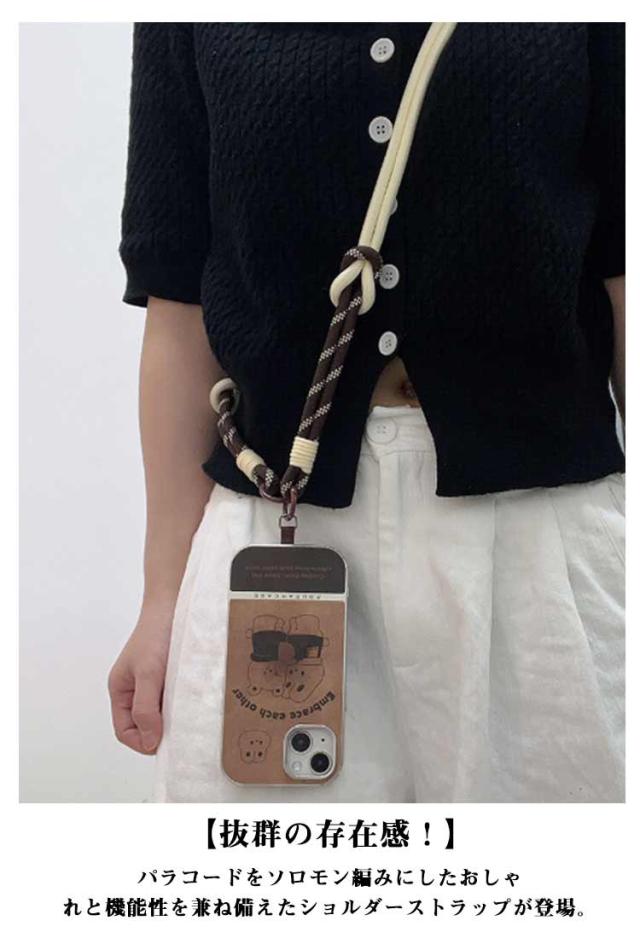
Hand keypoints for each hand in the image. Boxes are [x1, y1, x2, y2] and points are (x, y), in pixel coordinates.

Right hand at [108, 599, 174, 754]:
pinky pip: (176, 698)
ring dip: (175, 716)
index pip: (125, 731)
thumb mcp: (148, 673)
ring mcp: (155, 683)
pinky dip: (184, 702)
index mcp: (120, 690)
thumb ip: (145, 708)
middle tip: (181, 731)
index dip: (141, 741)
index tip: (163, 744)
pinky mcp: (173, 676)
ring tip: (189, 712)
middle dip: (161, 731)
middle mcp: (136, 689)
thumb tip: (149, 742)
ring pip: (163, 713)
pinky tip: (195, 699)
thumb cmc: (156, 634)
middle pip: (145, 725)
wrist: (175, 603)